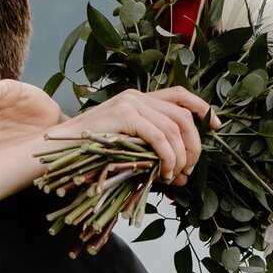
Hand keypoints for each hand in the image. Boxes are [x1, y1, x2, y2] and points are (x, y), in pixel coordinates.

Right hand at [49, 87, 217, 185]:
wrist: (56, 151)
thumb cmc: (88, 155)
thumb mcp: (126, 150)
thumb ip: (152, 154)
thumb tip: (181, 177)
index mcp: (138, 100)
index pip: (180, 95)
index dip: (203, 108)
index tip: (216, 127)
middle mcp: (136, 97)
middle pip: (183, 115)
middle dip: (194, 145)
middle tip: (190, 169)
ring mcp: (130, 104)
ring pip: (174, 128)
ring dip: (180, 156)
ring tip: (174, 176)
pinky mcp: (124, 116)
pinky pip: (159, 137)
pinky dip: (168, 157)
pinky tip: (165, 172)